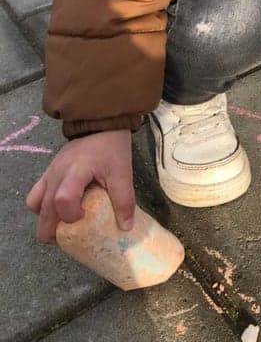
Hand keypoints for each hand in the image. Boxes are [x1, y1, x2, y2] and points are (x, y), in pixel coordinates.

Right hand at [26, 129, 134, 244]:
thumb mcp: (122, 173)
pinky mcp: (48, 172)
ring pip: (35, 204)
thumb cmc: (111, 147)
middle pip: (43, 210)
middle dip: (53, 229)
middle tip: (69, 236)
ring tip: (63, 224)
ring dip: (46, 219)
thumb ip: (124, 200)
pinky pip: (36, 194)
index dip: (71, 216)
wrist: (100, 124)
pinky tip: (60, 208)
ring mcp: (49, 173)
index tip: (84, 218)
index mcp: (75, 172)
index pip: (62, 200)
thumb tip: (126, 227)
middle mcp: (56, 174)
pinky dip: (44, 207)